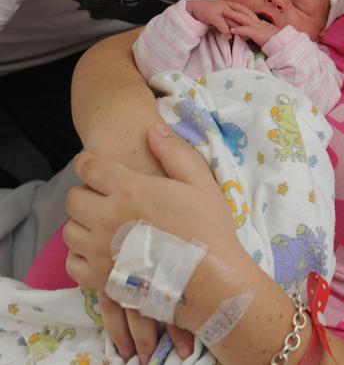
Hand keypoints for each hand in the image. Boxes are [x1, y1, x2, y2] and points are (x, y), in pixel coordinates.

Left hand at [64, 123, 238, 358]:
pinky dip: (79, 254)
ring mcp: (100, 250)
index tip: (93, 164)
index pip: (89, 168)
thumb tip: (152, 129)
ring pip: (69, 230)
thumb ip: (174, 152)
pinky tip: (99, 251)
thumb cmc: (207, 227)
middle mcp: (108, 217)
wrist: (210, 278)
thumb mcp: (199, 181)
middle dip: (84, 191)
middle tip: (101, 195)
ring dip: (81, 223)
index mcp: (130, 189)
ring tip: (101, 223)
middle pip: (73, 198)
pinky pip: (72, 263)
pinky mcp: (100, 279)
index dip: (87, 162)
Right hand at [188, 0, 280, 44]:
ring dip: (240, 30)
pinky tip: (229, 38)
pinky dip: (226, 32)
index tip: (259, 28)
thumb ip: (229, 20)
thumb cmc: (207, 11)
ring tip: (245, 38)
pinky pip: (222, 24)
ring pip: (233, 21)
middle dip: (249, 26)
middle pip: (241, 17)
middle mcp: (227, 7)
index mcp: (230, 5)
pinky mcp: (213, 16)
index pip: (244, 12)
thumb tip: (235, 30)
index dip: (252, 20)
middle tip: (256, 35)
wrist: (193, 7)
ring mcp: (220, 11)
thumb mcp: (221, 14)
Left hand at [229, 8, 280, 46]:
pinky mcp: (259, 35)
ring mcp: (259, 28)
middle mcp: (259, 23)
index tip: (233, 5)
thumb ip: (259, 32)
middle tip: (226, 2)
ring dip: (234, 15)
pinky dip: (239, 30)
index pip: (249, 13)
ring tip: (225, 13)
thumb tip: (254, 33)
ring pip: (244, 19)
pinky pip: (247, 31)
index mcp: (261, 23)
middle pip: (245, 12)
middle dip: (235, 6)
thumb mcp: (266, 35)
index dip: (241, 8)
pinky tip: (232, 30)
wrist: (285, 44)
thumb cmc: (277, 41)